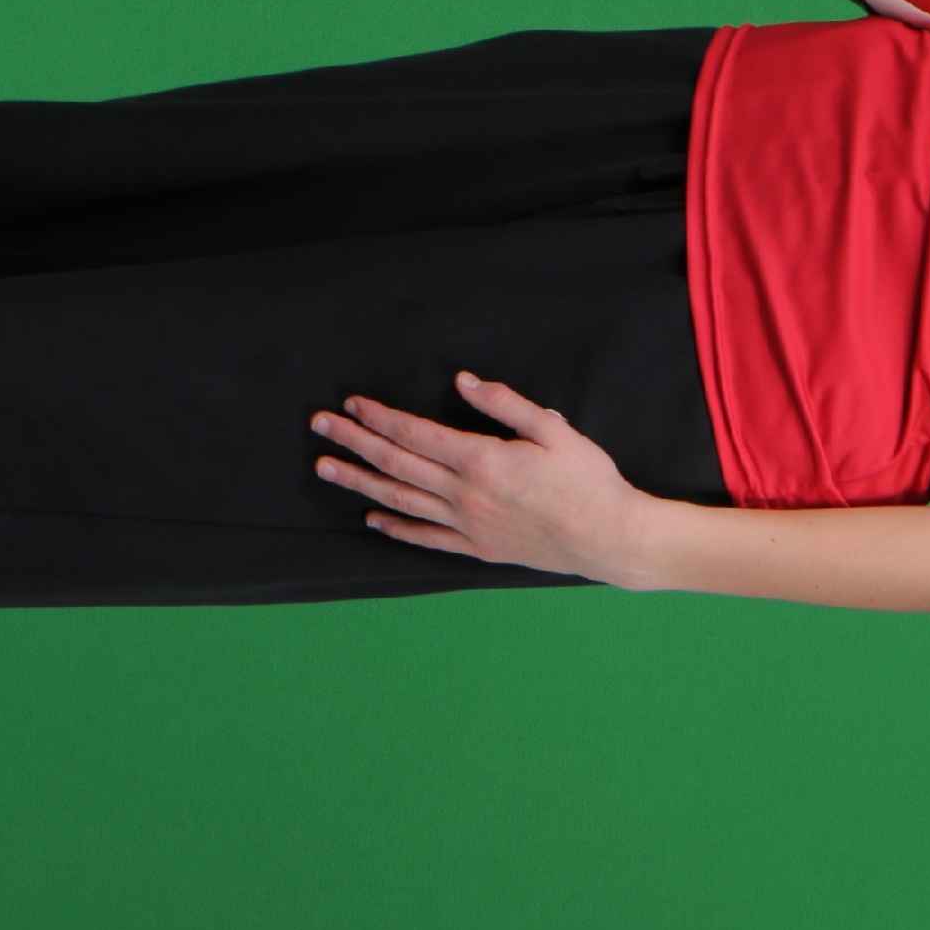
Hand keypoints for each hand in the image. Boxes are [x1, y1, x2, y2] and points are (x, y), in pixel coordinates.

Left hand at [310, 373, 661, 578]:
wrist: (609, 538)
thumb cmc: (588, 481)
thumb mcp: (553, 431)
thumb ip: (506, 404)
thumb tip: (465, 382)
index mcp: (481, 460)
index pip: (415, 433)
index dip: (380, 417)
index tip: (352, 405)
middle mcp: (464, 495)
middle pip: (397, 463)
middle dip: (354, 442)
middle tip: (320, 427)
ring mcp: (467, 525)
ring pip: (401, 500)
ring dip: (360, 481)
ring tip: (326, 468)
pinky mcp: (477, 547)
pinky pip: (425, 537)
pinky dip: (396, 526)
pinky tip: (372, 517)